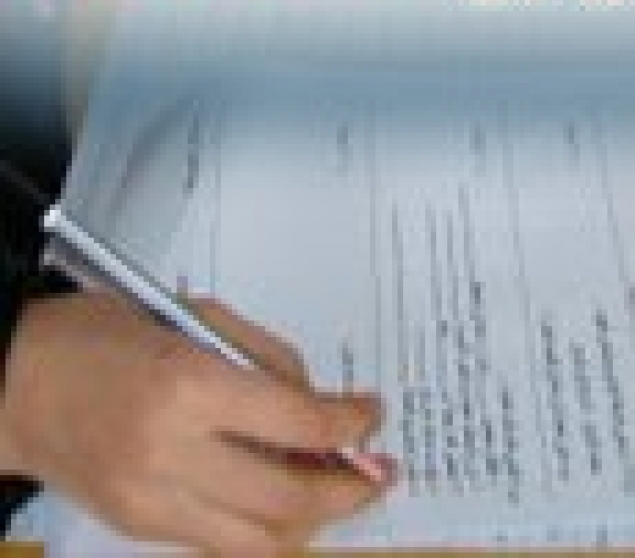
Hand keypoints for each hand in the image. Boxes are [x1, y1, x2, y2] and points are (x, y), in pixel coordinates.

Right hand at [0, 291, 394, 556]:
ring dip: (317, 520)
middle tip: (379, 471)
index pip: (298, 423)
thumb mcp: (199, 319)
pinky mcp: (140, 528)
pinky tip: (288, 499)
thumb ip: (269, 361)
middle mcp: (170, 455)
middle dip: (350, 489)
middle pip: (289, 498)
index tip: (372, 415)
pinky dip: (268, 527)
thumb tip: (321, 406)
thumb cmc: (106, 335)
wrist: (16, 384)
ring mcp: (152, 503)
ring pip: (261, 541)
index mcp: (188, 387)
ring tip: (344, 491)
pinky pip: (223, 545)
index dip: (351, 423)